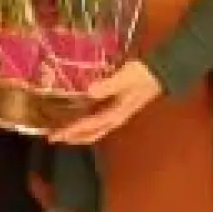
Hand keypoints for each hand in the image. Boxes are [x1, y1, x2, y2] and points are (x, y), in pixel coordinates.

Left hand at [48, 61, 162, 145]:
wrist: (159, 72)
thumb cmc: (141, 74)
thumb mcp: (124, 78)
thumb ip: (108, 85)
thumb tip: (89, 91)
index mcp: (117, 114)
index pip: (91, 125)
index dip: (74, 130)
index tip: (58, 135)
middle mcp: (116, 118)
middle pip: (92, 133)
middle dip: (73, 137)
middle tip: (53, 138)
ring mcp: (117, 114)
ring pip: (95, 130)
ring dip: (79, 133)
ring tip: (62, 134)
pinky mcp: (117, 108)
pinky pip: (98, 121)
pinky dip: (86, 124)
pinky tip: (77, 119)